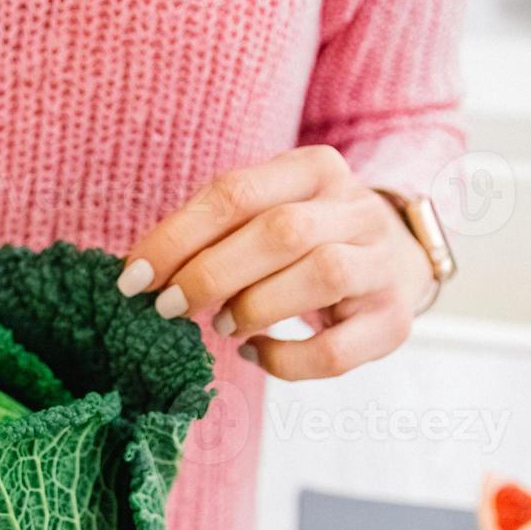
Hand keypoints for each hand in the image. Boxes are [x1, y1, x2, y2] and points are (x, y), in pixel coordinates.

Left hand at [118, 145, 434, 380]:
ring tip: (221, 325)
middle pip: (282, 231)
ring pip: (322, 275)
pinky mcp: (392, 322)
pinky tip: (255, 352)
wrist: (397, 259)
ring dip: (255, 306)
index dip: (177, 237)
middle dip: (211, 274)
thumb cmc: (304, 240)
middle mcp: (356, 209)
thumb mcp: (263, 212)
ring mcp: (381, 264)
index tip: (133, 278)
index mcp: (314, 169)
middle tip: (169, 306)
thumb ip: (210, 230)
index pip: (236, 193)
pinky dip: (285, 360)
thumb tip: (141, 273)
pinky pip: (337, 350)